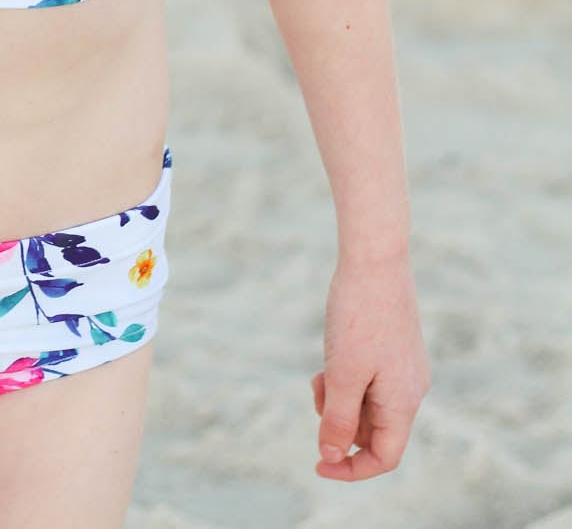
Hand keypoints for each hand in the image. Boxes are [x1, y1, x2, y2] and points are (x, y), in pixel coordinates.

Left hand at [310, 252, 430, 480]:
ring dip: (340, 399)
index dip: (352, 468)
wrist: (375, 258)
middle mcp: (410, 389)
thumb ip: (337, 418)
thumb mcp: (342, 373)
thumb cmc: (358, 315)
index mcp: (403, 401)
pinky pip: (369, 379)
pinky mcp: (394, 348)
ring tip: (321, 372)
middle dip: (340, 423)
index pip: (384, 456)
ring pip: (368, 404)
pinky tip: (331, 355)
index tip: (318, 463)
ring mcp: (404, 367)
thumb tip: (331, 456)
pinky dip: (347, 378)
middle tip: (317, 392)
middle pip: (375, 431)